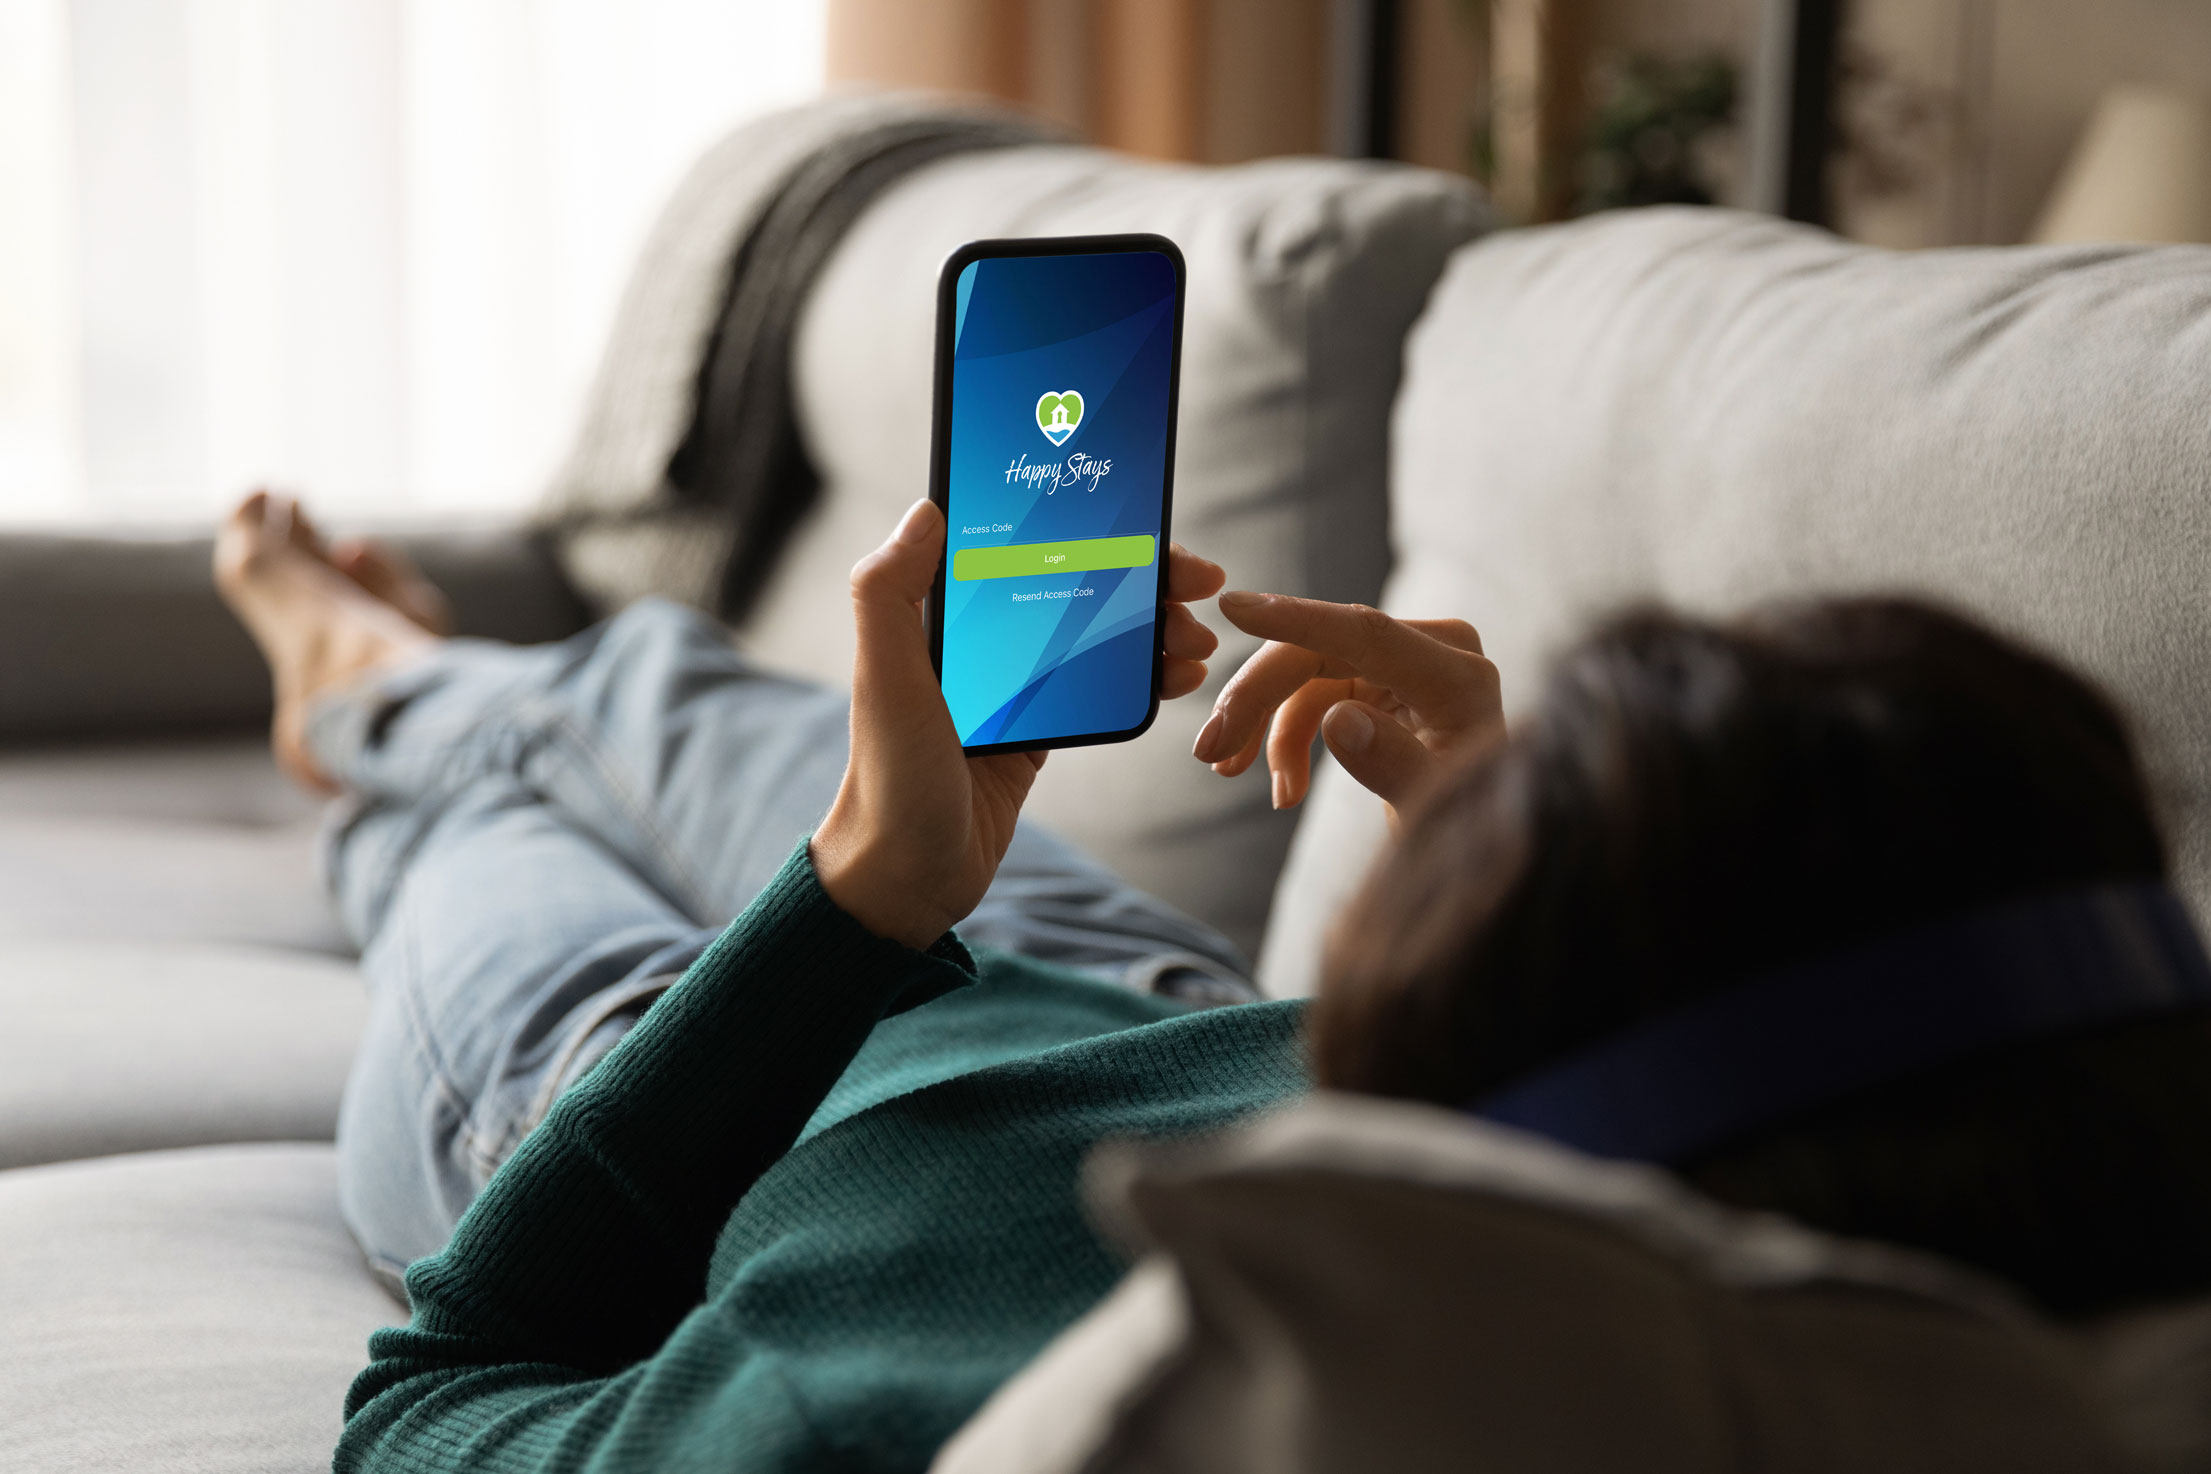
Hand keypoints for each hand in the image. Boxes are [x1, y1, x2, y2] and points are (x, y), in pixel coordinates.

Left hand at [813, 500, 1225, 947]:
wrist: (903, 878)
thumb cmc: (888, 782)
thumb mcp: (884, 680)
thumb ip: (890, 593)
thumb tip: (928, 510)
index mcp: (942, 617)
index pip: (1027, 546)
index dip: (1090, 527)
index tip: (1148, 527)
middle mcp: (980, 642)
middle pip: (1074, 584)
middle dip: (1141, 578)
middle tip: (1198, 585)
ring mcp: (1013, 686)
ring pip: (1096, 634)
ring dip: (1152, 627)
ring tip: (1196, 639)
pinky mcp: (1035, 731)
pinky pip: (1100, 688)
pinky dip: (1142, 676)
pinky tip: (1178, 675)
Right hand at [1190, 592, 1502, 823]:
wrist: (1488, 847)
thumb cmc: (1468, 829)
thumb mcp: (1434, 809)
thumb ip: (1394, 763)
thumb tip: (1339, 718)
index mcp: (1456, 674)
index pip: (1364, 631)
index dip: (1295, 618)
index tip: (1231, 607)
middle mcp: (1435, 652)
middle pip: (1321, 651)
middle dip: (1256, 698)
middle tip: (1209, 752)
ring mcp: (1409, 663)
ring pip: (1308, 674)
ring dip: (1264, 725)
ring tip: (1228, 773)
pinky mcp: (1386, 681)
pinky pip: (1317, 694)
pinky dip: (1288, 737)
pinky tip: (1283, 790)